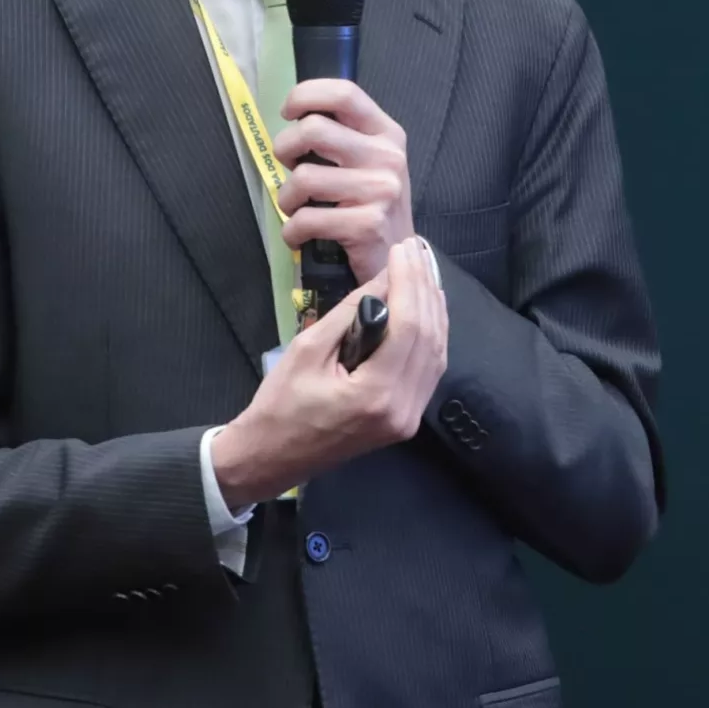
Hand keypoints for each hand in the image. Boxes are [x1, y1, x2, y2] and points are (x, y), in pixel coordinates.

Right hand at [211, 237, 450, 511]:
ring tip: (422, 270)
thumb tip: (383, 277)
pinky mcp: (406, 418)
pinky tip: (424, 307)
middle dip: (424, 289)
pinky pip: (428, 369)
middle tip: (415, 252)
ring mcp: (409, 418)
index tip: (404, 250)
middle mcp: (402, 410)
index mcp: (376, 395)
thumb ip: (350, 313)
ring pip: (436, 353)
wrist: (272, 456)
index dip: (409, 283)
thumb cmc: (280, 405)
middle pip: (429, 338)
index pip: (409, 328)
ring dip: (432, 309)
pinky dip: (429, 334)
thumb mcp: (308, 350)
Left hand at [272, 79, 412, 285]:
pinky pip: (307, 219)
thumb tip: (295, 120)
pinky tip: (299, 235)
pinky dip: (292, 231)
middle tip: (288, 167)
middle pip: (313, 129)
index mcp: (387, 133)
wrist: (401, 260)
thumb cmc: (374, 206)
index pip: (345, 93)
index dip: (306, 95)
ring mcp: (380, 191)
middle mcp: (387, 157)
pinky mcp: (367, 225)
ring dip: (286, 197)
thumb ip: (343, 136)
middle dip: (284, 148)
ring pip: (304, 177)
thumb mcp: (370, 162)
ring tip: (294, 208)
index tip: (287, 112)